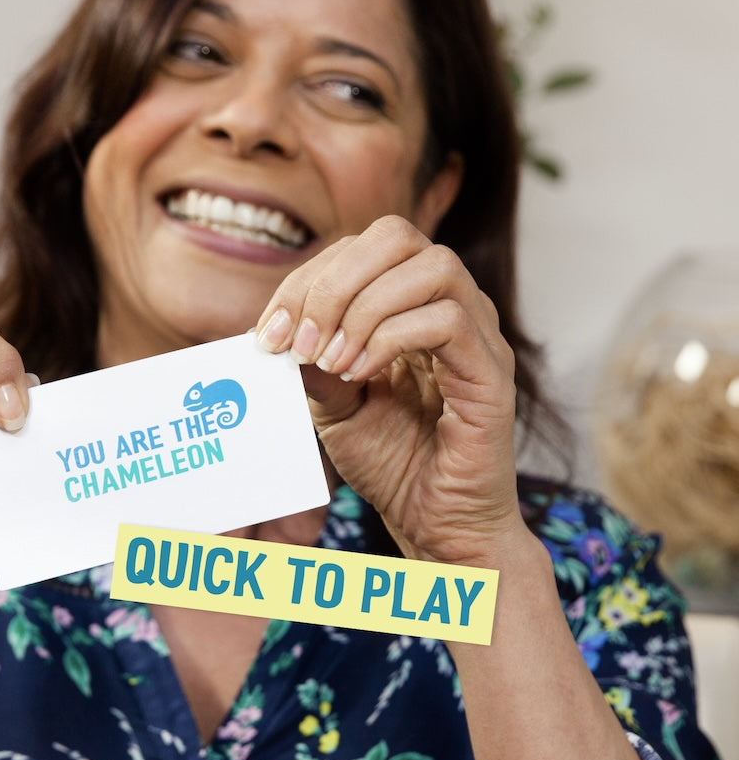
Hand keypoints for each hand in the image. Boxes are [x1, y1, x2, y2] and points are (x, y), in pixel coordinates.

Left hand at [255, 216, 524, 566]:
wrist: (435, 523)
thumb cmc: (391, 461)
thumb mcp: (331, 405)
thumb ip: (313, 362)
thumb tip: (281, 330)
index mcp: (408, 304)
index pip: (357, 250)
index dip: (305, 281)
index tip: (268, 335)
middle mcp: (449, 305)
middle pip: (396, 236)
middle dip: (332, 282)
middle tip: (300, 342)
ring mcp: (478, 334)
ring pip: (431, 266)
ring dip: (364, 307)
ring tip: (332, 360)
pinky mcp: (492, 371)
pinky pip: (448, 320)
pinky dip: (391, 338)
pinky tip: (360, 374)